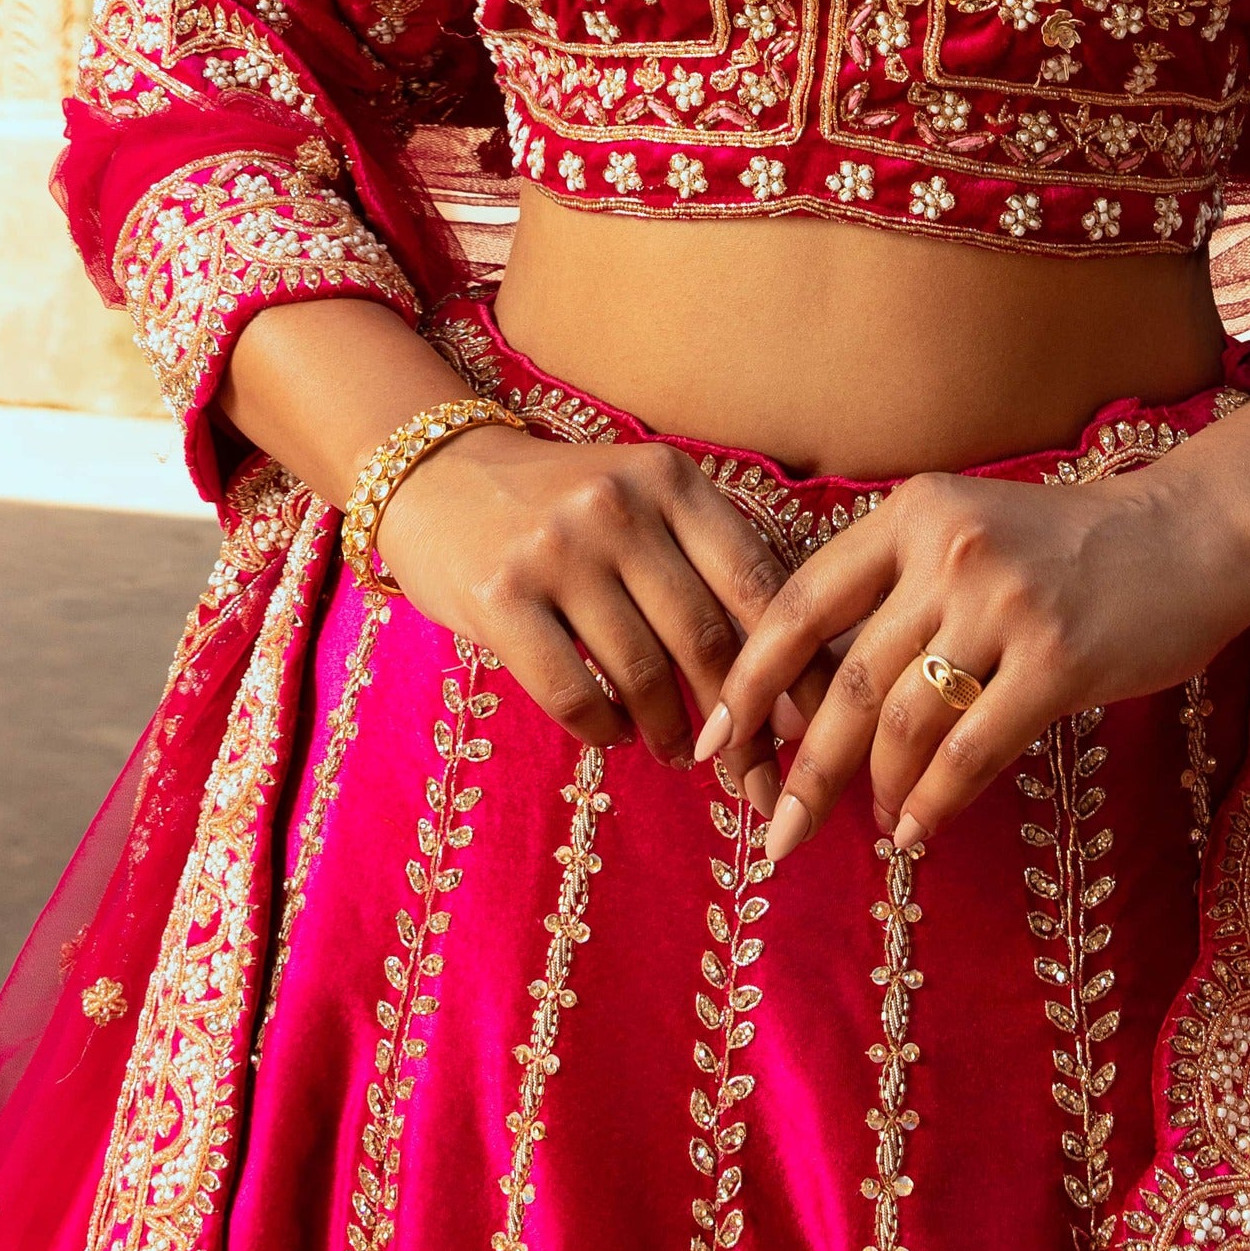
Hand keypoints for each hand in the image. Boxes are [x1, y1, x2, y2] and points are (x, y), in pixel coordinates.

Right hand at [378, 425, 795, 769]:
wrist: (437, 477)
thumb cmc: (562, 507)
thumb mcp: (642, 505)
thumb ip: (706, 566)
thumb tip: (787, 679)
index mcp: (670, 478)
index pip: (755, 581)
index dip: (793, 665)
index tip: (812, 727)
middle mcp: (618, 505)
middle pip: (705, 637)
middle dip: (739, 722)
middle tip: (753, 773)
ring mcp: (556, 549)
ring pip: (643, 674)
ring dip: (672, 732)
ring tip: (682, 752)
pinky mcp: (500, 597)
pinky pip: (575, 694)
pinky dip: (605, 731)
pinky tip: (613, 734)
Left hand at [693, 463, 1249, 861]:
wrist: (1191, 535)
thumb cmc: (1071, 549)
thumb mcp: (971, 535)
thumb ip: (900, 590)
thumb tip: (814, 697)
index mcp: (914, 512)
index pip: (802, 602)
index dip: (750, 679)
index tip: (716, 741)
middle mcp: (950, 549)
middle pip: (844, 680)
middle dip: (801, 768)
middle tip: (772, 834)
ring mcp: (1004, 603)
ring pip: (902, 722)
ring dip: (875, 793)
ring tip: (872, 830)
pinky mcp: (1057, 659)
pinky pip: (971, 751)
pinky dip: (935, 802)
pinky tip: (919, 831)